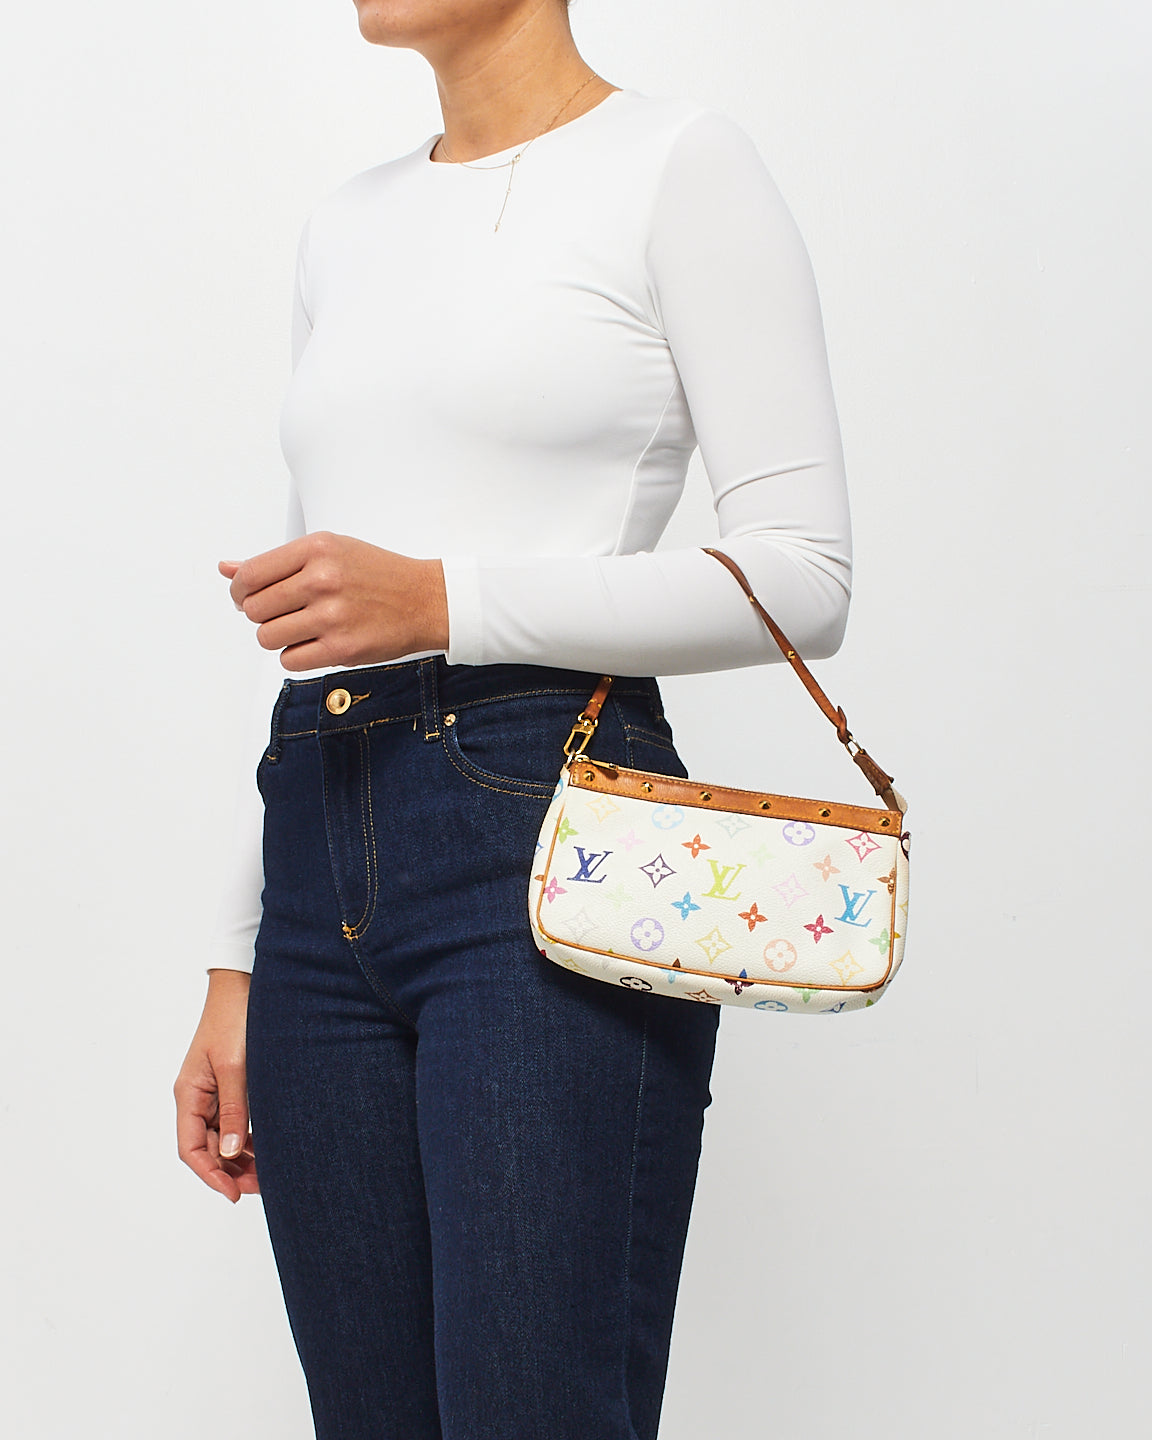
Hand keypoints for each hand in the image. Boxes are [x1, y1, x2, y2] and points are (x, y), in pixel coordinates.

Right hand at [174, 970, 258, 1202]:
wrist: (244, 984)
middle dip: (232, 1171)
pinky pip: (237, 1121)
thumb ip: (235, 1109)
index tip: (234, 1193)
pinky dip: (251, 1138)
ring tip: (271, 1174)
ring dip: (243, 1158)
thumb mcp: (236, 1067)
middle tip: (263, 1187)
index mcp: (189, 1094)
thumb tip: (232, 1152)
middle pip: (208, 1148)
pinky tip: (270, 1148)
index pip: (191, 1149)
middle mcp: (198, 1097)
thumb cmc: (235, 1019)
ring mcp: (215, 1091)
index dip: (210, 1175)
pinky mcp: (233, 1084)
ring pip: (224, 1137)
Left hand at [220, 532, 448, 671]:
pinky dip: (295, 656)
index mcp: (317, 549)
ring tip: (301, 628)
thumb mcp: (329, 551)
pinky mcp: (341, 649)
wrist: (424, 600)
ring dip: (277, 637)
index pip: (250, 575)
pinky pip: (289, 660)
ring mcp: (332, 616)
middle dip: (261, 615)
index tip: (246, 598)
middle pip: (255, 609)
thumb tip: (226, 568)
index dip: (239, 591)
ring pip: (267, 637)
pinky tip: (314, 643)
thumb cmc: (377, 574)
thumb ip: (276, 561)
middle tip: (282, 613)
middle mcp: (322, 580)